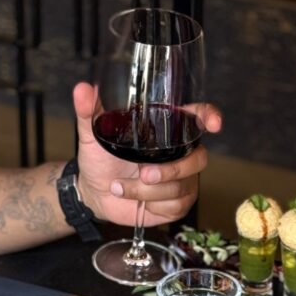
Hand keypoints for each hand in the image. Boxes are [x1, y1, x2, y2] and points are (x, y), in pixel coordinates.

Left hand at [71, 82, 221, 226]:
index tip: (214, 124)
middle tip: (144, 174)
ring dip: (148, 191)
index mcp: (166, 131)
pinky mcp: (177, 204)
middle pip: (198, 158)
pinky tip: (136, 201)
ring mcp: (182, 180)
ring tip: (121, 188)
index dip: (210, 117)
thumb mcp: (93, 135)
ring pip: (181, 186)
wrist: (94, 193)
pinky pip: (175, 206)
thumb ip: (89, 112)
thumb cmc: (100, 160)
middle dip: (172, 170)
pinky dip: (151, 205)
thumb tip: (82, 89)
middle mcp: (180, 154)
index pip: (197, 118)